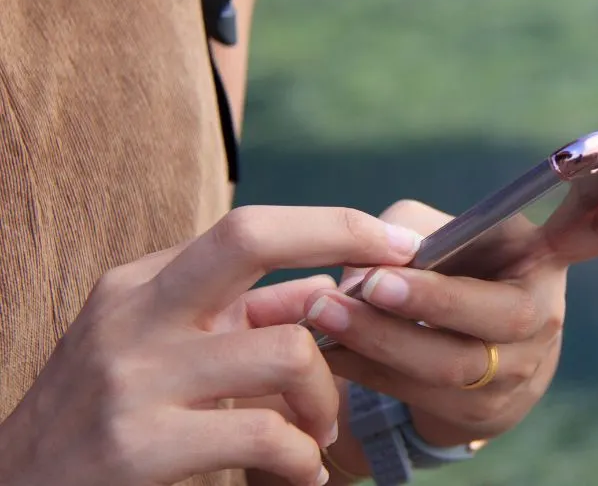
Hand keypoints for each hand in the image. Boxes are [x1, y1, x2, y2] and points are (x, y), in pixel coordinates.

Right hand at [0, 206, 422, 485]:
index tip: (397, 240)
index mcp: (143, 283)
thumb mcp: (164, 351)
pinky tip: (300, 474)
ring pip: (286, 350)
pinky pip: (264, 434)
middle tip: (395, 282)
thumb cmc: (111, 418)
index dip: (332, 226)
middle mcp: (134, 314)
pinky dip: (302, 458)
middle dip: (340, 239)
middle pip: (249, 237)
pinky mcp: (138, 446)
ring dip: (326, 399)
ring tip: (319, 433)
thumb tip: (330, 293)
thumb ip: (241, 321)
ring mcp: (132, 377)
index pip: (249, 227)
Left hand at [303, 164, 597, 459]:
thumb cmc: (445, 274)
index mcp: (548, 258)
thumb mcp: (440, 236)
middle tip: (372, 282)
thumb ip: (410, 229)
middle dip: (432, 299)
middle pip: (500, 314)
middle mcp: (543, 316)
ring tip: (323, 312)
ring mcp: (518, 373)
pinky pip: (418, 394)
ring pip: (450, 362)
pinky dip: (365, 369)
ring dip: (378, 338)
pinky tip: (323, 349)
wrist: (446, 367)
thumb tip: (372, 258)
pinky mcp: (480, 416)